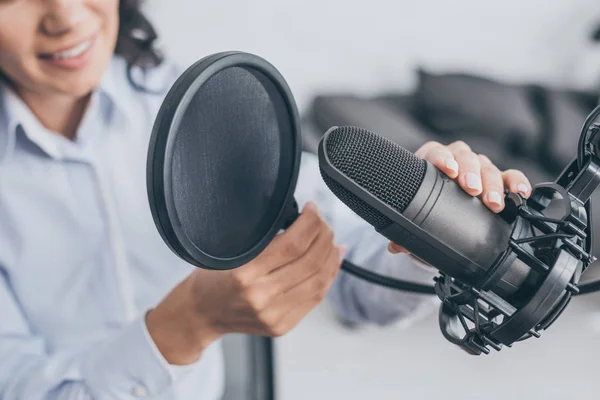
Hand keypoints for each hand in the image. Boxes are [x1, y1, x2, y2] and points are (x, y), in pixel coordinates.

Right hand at [146, 202, 344, 364]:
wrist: (201, 312)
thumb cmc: (213, 277)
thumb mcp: (229, 249)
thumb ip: (262, 237)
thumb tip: (298, 218)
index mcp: (244, 274)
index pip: (293, 244)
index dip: (311, 222)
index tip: (313, 209)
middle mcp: (261, 296)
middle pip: (311, 261)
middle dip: (324, 235)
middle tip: (323, 222)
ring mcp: (274, 315)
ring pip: (319, 280)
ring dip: (330, 255)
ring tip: (330, 239)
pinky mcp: (283, 325)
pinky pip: (316, 297)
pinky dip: (329, 275)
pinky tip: (332, 260)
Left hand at [388, 140, 530, 254]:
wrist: (439, 214)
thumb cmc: (425, 207)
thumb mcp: (414, 216)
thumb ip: (405, 230)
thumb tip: (397, 246)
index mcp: (432, 161)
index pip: (436, 152)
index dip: (442, 158)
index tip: (448, 170)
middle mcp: (457, 161)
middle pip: (466, 159)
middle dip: (471, 173)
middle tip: (473, 190)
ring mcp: (479, 169)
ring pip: (488, 168)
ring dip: (493, 184)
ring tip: (495, 202)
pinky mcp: (499, 181)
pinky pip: (511, 177)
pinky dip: (517, 183)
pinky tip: (522, 194)